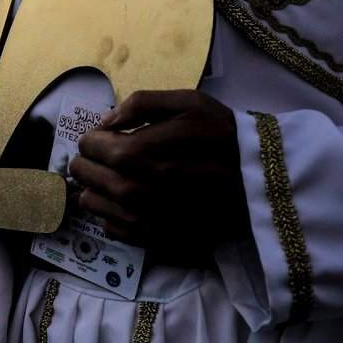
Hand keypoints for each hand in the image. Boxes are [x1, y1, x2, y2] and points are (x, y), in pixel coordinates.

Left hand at [68, 90, 248, 251]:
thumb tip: (105, 121)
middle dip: (87, 161)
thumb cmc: (223, 137)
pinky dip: (112, 213)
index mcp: (137, 152)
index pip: (91, 145)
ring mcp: (140, 218)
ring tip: (115, 178)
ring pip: (90, 202)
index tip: (103, 138)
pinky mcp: (150, 240)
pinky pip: (110, 227)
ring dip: (95, 187)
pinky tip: (131, 202)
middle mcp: (133, 188)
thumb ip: (141, 104)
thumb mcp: (189, 102)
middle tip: (103, 157)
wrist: (258, 185)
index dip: (92, 139)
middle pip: (84, 174)